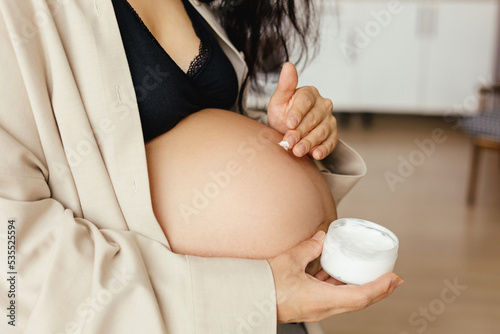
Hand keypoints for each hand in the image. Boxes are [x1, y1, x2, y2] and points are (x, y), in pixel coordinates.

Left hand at [267, 62, 338, 159]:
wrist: (287, 132)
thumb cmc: (282, 115)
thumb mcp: (278, 101)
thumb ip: (284, 86)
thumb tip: (288, 65)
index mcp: (309, 93)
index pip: (305, 101)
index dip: (297, 112)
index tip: (289, 123)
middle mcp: (323, 105)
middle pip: (313, 118)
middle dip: (300, 131)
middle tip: (288, 141)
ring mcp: (329, 120)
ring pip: (322, 131)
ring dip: (309, 142)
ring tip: (297, 151)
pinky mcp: (333, 135)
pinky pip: (331, 142)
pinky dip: (324, 149)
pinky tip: (315, 154)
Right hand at [267, 231, 403, 322]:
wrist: (249, 298)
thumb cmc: (266, 284)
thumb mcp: (289, 261)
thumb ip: (309, 248)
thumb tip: (321, 238)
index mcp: (321, 299)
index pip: (360, 296)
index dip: (380, 287)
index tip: (394, 278)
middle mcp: (322, 308)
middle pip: (359, 301)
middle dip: (379, 290)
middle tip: (393, 278)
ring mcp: (317, 308)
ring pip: (348, 300)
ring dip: (362, 289)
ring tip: (372, 275)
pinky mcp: (310, 305)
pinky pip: (333, 297)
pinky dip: (342, 286)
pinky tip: (339, 274)